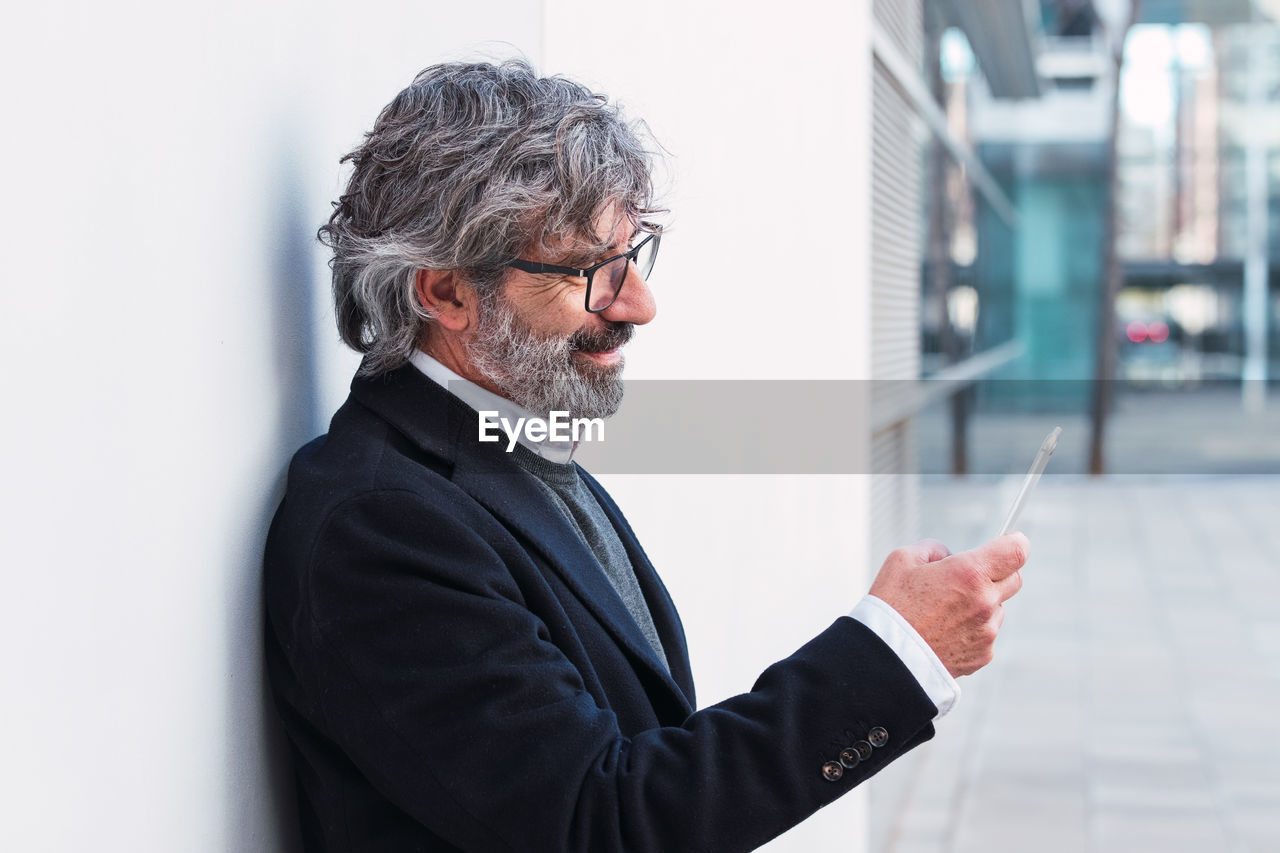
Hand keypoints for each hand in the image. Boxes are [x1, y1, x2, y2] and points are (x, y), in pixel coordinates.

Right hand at [867, 534, 1027, 676]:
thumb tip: (949, 555)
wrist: (885, 659)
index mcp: (968, 573)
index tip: (1009, 541)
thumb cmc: (890, 607)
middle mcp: (985, 602)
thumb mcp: (901, 560)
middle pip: (1014, 579)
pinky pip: (986, 634)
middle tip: (968, 577)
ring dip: (981, 604)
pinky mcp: (983, 655)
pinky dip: (972, 630)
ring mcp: (986, 631)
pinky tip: (944, 633)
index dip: (1015, 542)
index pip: (1016, 551)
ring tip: (944, 612)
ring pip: (997, 608)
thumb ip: (933, 549)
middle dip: (997, 573)